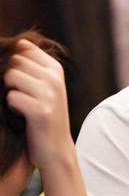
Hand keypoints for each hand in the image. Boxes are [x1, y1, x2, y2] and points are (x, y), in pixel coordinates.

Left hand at [4, 40, 72, 170]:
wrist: (55, 150)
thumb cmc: (41, 116)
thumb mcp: (42, 87)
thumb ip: (29, 67)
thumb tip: (7, 45)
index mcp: (55, 69)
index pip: (23, 47)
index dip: (12, 61)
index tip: (17, 80)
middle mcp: (55, 78)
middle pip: (15, 60)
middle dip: (9, 77)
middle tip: (19, 95)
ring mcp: (50, 94)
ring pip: (11, 76)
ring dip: (9, 91)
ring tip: (21, 105)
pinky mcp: (42, 111)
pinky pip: (12, 97)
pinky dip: (12, 107)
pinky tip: (22, 115)